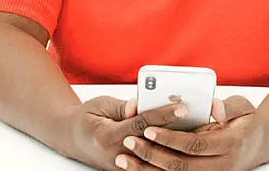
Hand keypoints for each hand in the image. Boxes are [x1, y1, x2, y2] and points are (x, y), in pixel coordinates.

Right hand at [61, 95, 190, 170]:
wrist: (72, 139)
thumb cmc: (86, 119)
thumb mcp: (100, 105)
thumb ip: (121, 107)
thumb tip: (138, 104)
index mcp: (108, 137)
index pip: (142, 125)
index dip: (163, 116)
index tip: (182, 108)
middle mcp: (117, 156)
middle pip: (153, 144)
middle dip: (176, 131)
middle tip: (196, 120)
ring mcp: (123, 166)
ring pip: (156, 159)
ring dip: (175, 145)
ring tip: (196, 131)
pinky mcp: (128, 170)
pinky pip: (151, 164)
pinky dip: (167, 153)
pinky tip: (182, 143)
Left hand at [115, 95, 263, 170]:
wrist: (259, 144)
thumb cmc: (247, 121)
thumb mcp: (244, 107)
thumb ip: (229, 106)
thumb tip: (215, 108)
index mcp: (229, 145)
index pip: (194, 145)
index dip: (169, 139)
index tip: (148, 129)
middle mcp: (221, 167)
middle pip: (180, 166)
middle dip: (151, 155)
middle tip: (129, 142)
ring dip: (147, 170)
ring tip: (124, 159)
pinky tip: (136, 169)